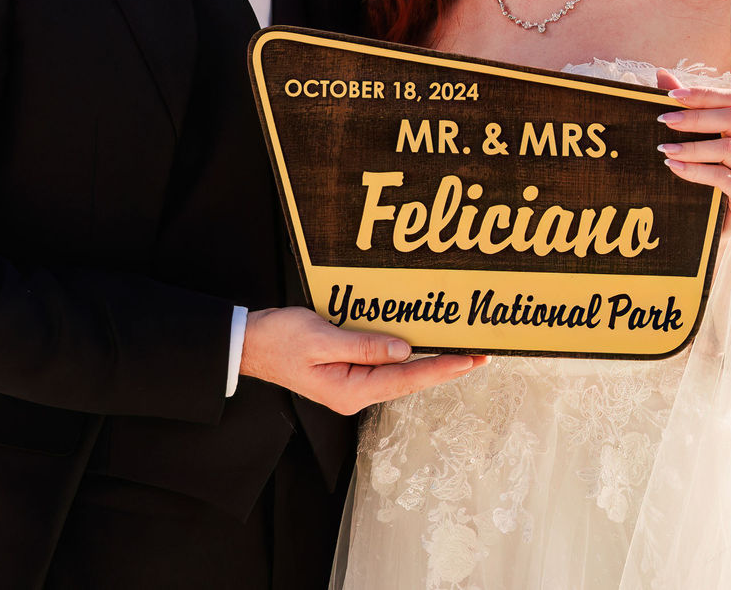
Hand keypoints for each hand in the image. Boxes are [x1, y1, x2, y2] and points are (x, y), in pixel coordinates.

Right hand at [239, 307, 486, 414]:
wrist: (249, 344)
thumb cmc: (279, 340)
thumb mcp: (321, 338)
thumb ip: (364, 345)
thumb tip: (405, 350)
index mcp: (350, 390)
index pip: (406, 379)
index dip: (441, 369)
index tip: (470, 360)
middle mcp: (355, 393)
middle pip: (410, 380)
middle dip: (445, 368)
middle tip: (481, 355)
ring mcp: (352, 384)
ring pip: (400, 374)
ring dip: (430, 363)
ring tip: (461, 352)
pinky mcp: (347, 373)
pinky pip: (385, 365)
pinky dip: (408, 356)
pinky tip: (423, 347)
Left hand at [652, 67, 730, 238]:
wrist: (714, 227)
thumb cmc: (708, 178)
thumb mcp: (698, 141)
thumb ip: (686, 108)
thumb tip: (662, 75)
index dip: (704, 94)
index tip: (671, 96)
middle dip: (697, 118)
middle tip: (665, 120)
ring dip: (693, 146)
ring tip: (665, 148)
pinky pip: (726, 180)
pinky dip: (697, 172)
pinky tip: (674, 168)